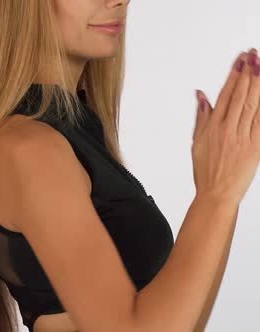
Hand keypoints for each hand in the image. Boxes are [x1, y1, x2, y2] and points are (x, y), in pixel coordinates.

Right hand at [192, 48, 259, 205]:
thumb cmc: (206, 170)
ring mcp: (242, 137)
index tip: (240, 59)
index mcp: (213, 126)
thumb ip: (202, 116)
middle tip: (254, 55)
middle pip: (241, 95)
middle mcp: (228, 129)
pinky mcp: (255, 147)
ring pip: (253, 104)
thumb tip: (202, 96)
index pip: (226, 94)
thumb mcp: (197, 141)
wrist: (216, 193)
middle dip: (248, 72)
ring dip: (258, 83)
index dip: (234, 74)